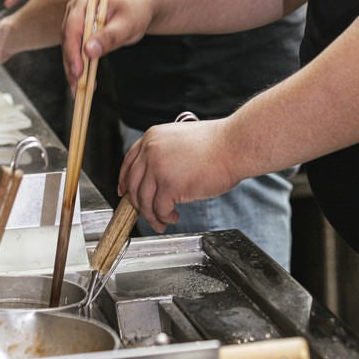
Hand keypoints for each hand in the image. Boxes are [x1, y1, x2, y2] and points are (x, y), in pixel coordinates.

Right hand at [61, 0, 152, 93]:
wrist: (141, 4)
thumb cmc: (136, 10)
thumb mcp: (127, 23)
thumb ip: (109, 37)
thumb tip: (89, 51)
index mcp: (84, 2)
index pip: (72, 29)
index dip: (73, 52)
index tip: (78, 71)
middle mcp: (75, 11)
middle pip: (68, 41)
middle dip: (71, 65)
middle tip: (77, 86)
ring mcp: (76, 22)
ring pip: (70, 49)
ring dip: (73, 70)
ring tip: (79, 90)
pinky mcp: (81, 33)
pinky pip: (77, 51)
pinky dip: (80, 67)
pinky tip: (85, 83)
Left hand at [118, 119, 239, 230]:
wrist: (234, 145)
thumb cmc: (216, 144)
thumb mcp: (180, 139)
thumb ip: (163, 153)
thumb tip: (154, 178)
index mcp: (152, 137)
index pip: (128, 162)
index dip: (125, 181)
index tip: (124, 193)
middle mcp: (151, 151)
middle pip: (133, 185)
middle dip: (139, 204)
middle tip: (148, 213)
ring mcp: (158, 168)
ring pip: (144, 201)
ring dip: (153, 215)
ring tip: (164, 220)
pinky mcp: (169, 185)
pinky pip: (160, 209)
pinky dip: (165, 217)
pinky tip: (175, 216)